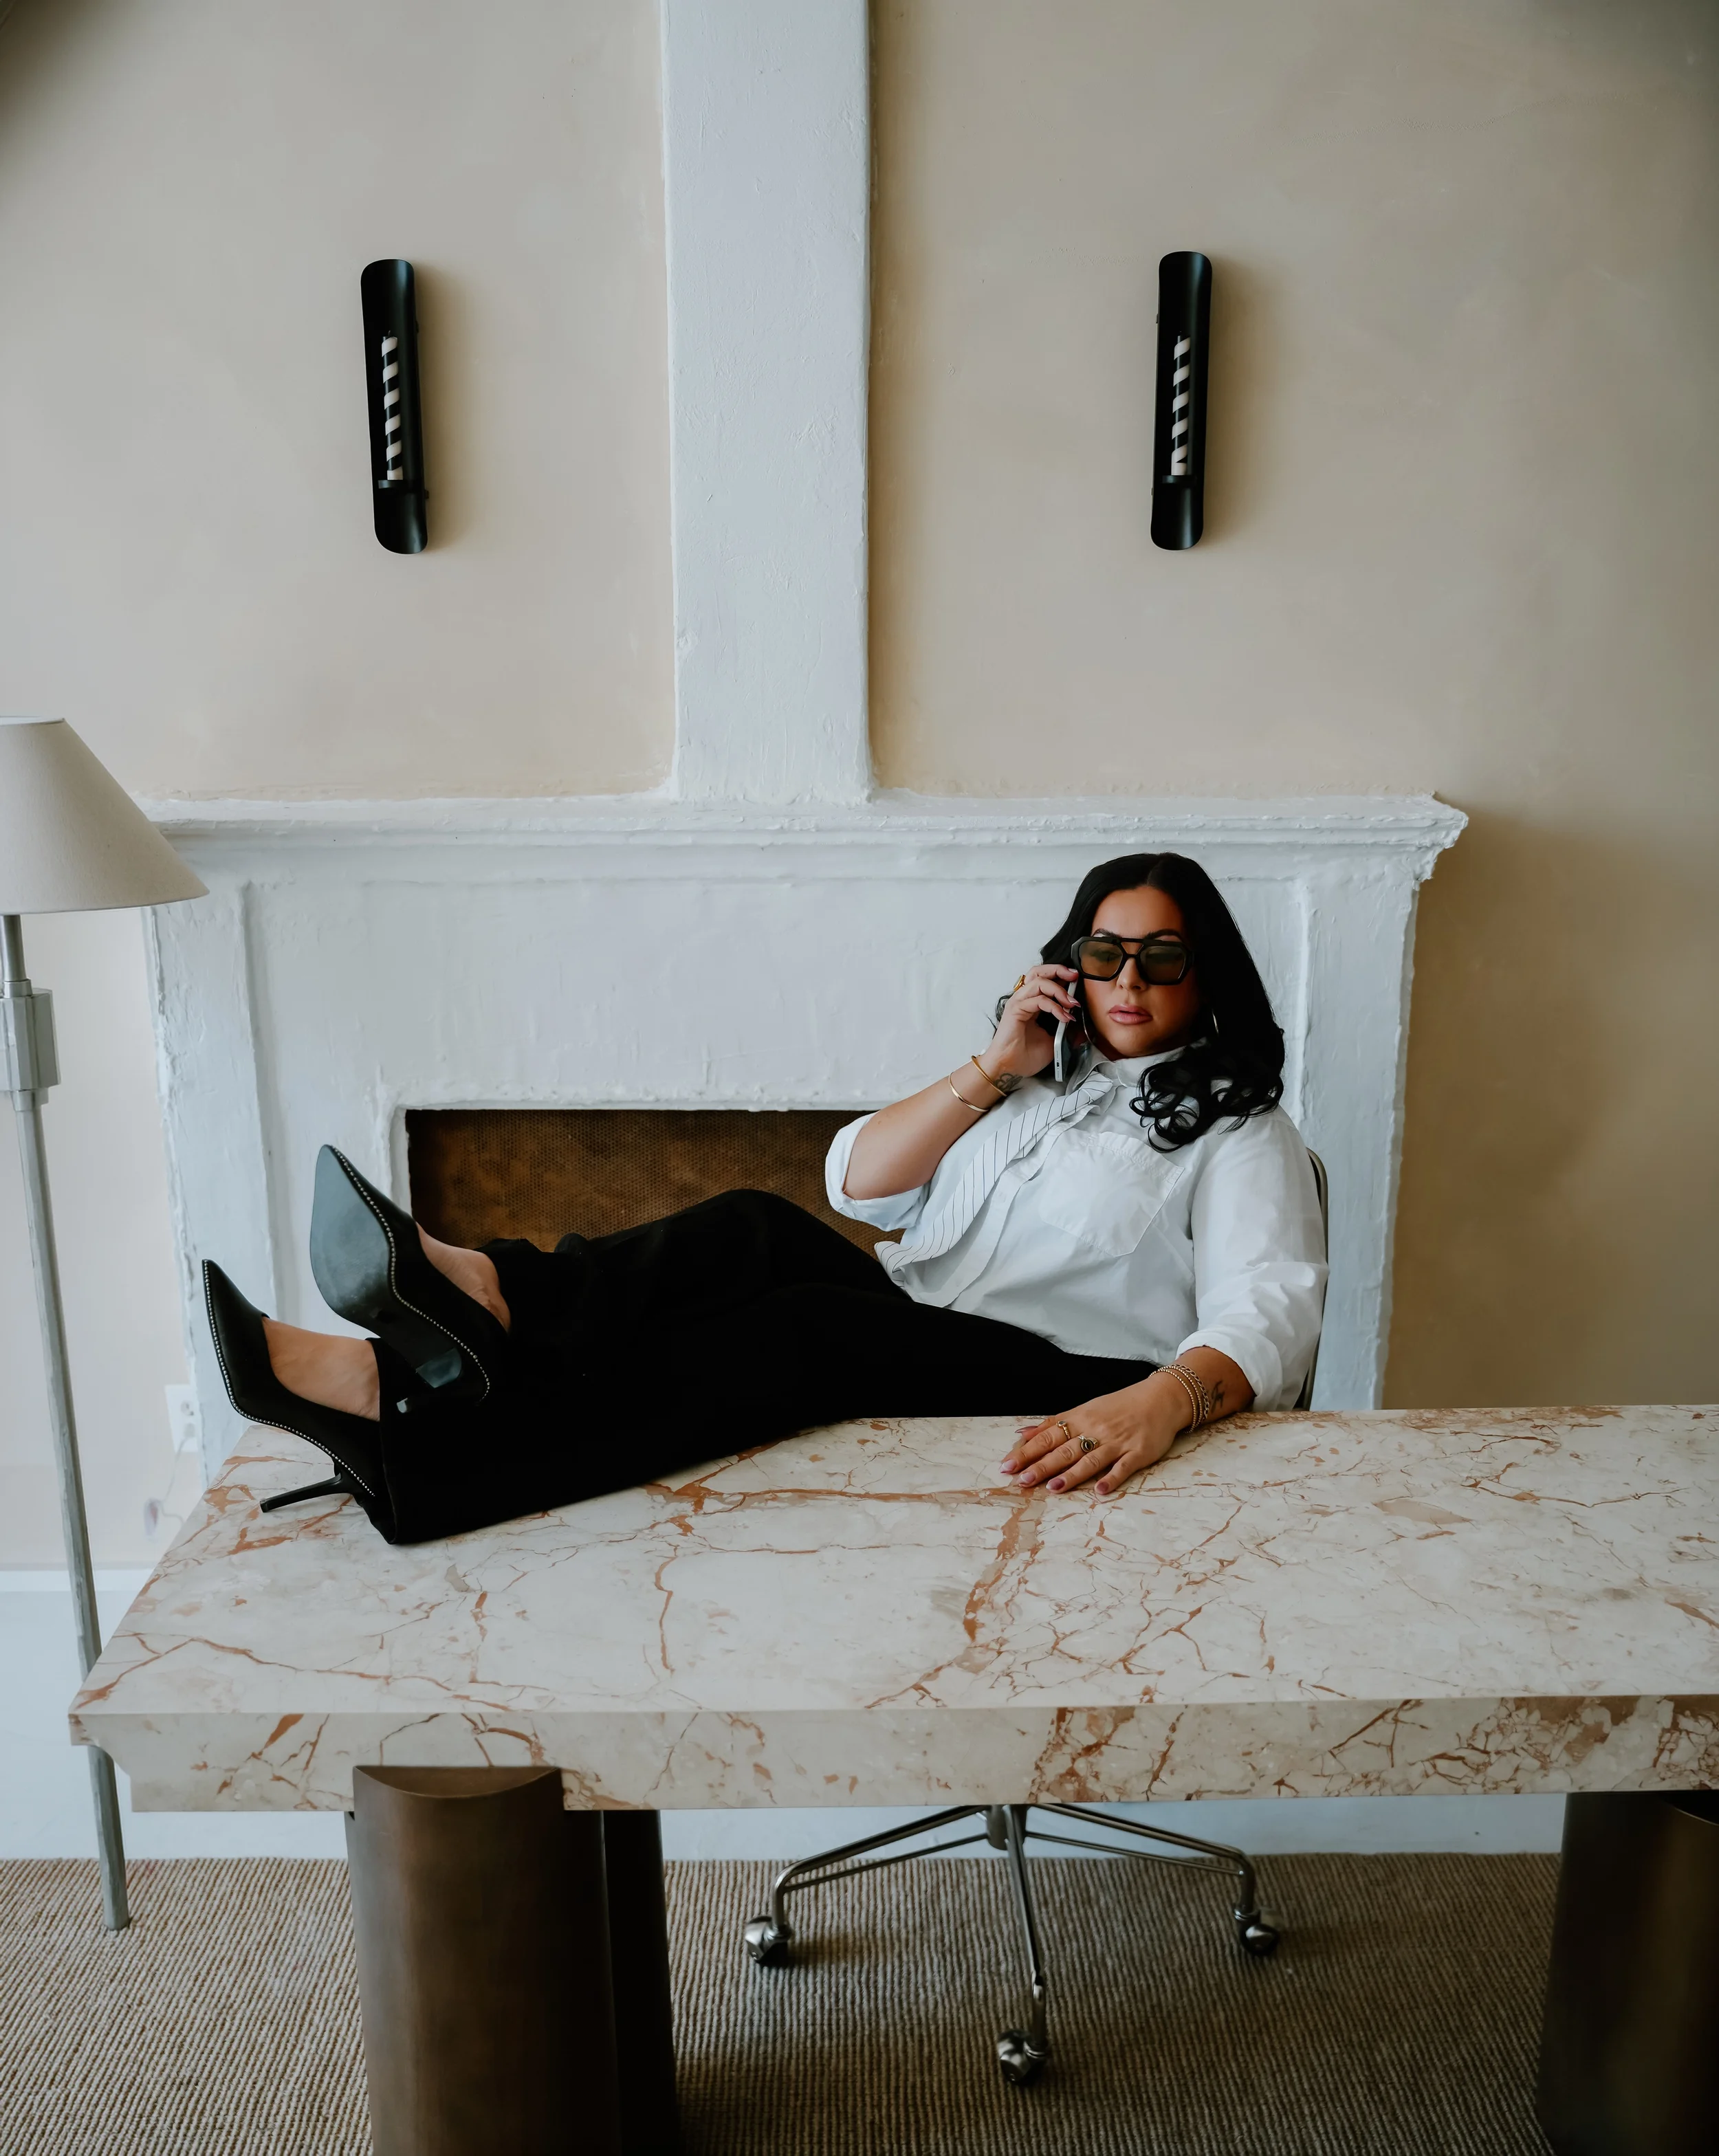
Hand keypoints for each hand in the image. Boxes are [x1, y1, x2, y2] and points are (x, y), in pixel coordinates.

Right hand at [985, 963, 1080, 1079]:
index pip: (1045, 980)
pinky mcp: (1015, 1009)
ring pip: (1039, 981)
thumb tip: (1083, 1028)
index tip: (1077, 981)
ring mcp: (1019, 1003)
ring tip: (1072, 1003)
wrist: (1010, 1068)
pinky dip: (1054, 1006)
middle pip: (1038, 971)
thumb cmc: (1026, 1056)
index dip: (1061, 976)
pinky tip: (1064, 1017)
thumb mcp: (1054, 1041)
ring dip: (1059, 990)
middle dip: (1058, 970)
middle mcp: (1024, 999)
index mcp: (1031, 1003)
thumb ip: (1066, 1031)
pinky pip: (1038, 1000)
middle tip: (1075, 976)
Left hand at [997, 1379, 1187, 1497]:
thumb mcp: (1085, 1410)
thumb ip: (1054, 1424)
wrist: (1160, 1398)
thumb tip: (1023, 1434)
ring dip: (1072, 1474)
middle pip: (1065, 1450)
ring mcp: (1117, 1443)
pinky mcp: (1137, 1453)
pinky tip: (1100, 1490)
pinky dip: (1112, 1478)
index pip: (1048, 1435)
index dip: (1028, 1451)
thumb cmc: (1119, 1406)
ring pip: (1090, 1460)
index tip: (1008, 1464)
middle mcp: (1096, 1430)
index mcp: (1080, 1418)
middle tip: (1022, 1480)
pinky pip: (1123, 1467)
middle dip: (1042, 1465)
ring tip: (1053, 1487)